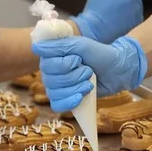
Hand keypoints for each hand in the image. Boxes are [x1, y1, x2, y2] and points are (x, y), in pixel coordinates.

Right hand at [31, 35, 147, 112]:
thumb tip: (35, 47)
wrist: (116, 70)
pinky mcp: (65, 99)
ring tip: (89, 83)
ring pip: (54, 93)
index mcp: (53, 56)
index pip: (46, 65)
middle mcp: (51, 71)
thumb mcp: (80, 45)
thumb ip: (58, 46)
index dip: (63, 64)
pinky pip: (57, 105)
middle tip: (88, 71)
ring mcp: (57, 86)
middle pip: (51, 80)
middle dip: (73, 77)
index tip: (78, 59)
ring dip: (75, 88)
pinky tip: (80, 98)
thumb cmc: (98, 53)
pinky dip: (69, 102)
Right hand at [72, 0, 144, 43]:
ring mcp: (139, 8)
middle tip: (113, 1)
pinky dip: (131, 14)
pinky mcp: (139, 20)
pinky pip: (137, 13)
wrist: (95, 29)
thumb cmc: (96, 5)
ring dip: (129, 3)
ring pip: (136, 2)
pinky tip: (120, 18)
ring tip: (115, 11)